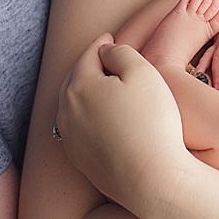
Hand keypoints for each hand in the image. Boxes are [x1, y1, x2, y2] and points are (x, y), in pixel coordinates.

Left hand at [55, 34, 190, 218]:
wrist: (151, 179)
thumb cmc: (151, 122)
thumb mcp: (143, 72)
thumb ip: (121, 52)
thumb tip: (106, 50)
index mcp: (79, 85)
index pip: (89, 55)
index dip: (101, 44)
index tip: (109, 38)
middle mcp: (67, 111)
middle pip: (75, 79)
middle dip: (88, 65)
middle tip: (103, 56)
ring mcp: (70, 138)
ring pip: (73, 104)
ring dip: (84, 90)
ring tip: (100, 84)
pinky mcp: (78, 159)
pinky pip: (77, 128)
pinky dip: (85, 115)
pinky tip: (98, 115)